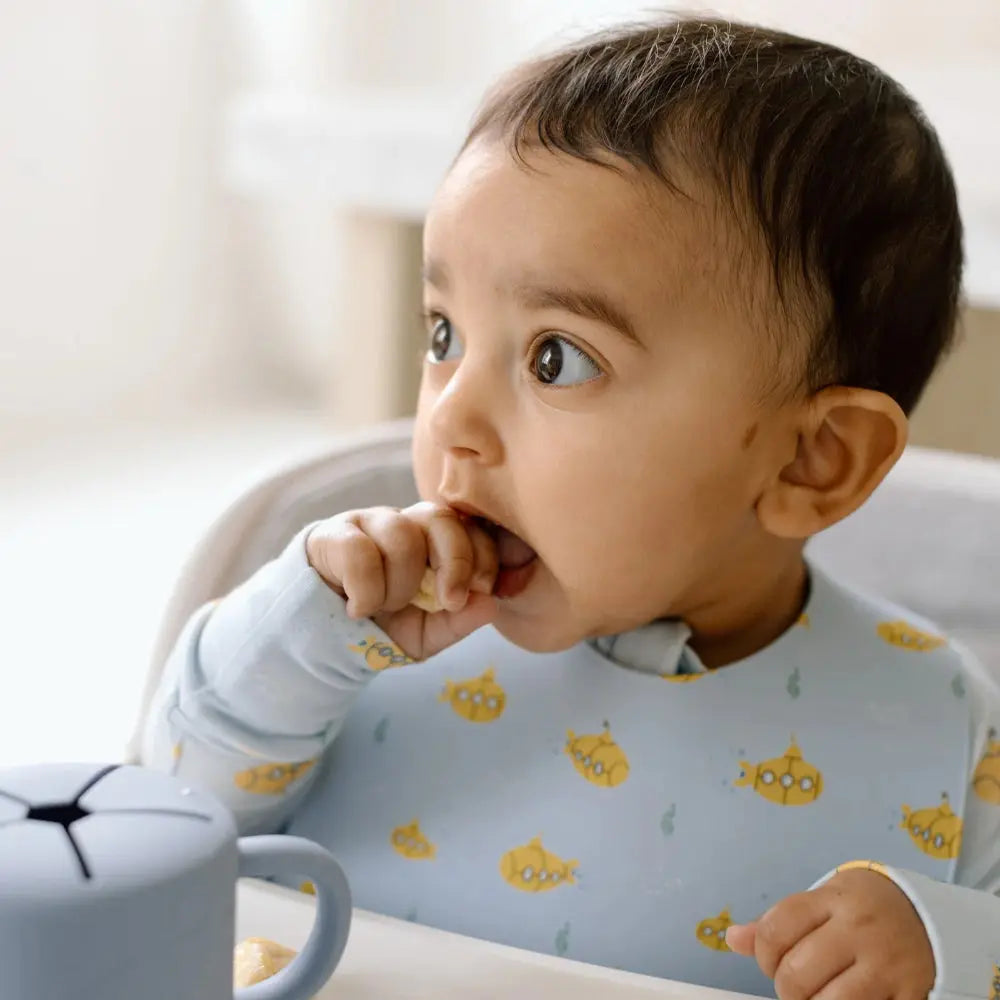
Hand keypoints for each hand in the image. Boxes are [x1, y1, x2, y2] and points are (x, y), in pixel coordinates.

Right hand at [306, 502, 498, 658]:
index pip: (471, 528)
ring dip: (401, 585)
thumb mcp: (427, 633)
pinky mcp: (334, 534)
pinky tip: (358, 609)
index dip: (483, 556)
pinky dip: (366, 591)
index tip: (480, 590)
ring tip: (387, 608)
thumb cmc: (383, 624)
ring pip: (401, 537)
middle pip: (441, 517)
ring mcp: (370, 523)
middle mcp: (407, 523)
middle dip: (455, 562)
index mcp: (437, 541)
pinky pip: (360, 552)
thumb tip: (490, 604)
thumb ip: (459, 621)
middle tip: (448, 601)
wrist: (323, 634)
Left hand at [725, 868, 934, 999]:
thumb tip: (732, 939)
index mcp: (833, 899)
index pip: (776, 930)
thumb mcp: (822, 899)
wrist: (930, 915)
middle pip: (797, 973)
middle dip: (786, 988)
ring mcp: (886, 965)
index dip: (762, 954)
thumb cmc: (864, 907)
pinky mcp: (910, 996)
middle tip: (795, 986)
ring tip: (817, 997)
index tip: (771, 960)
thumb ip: (779, 921)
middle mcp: (858, 929)